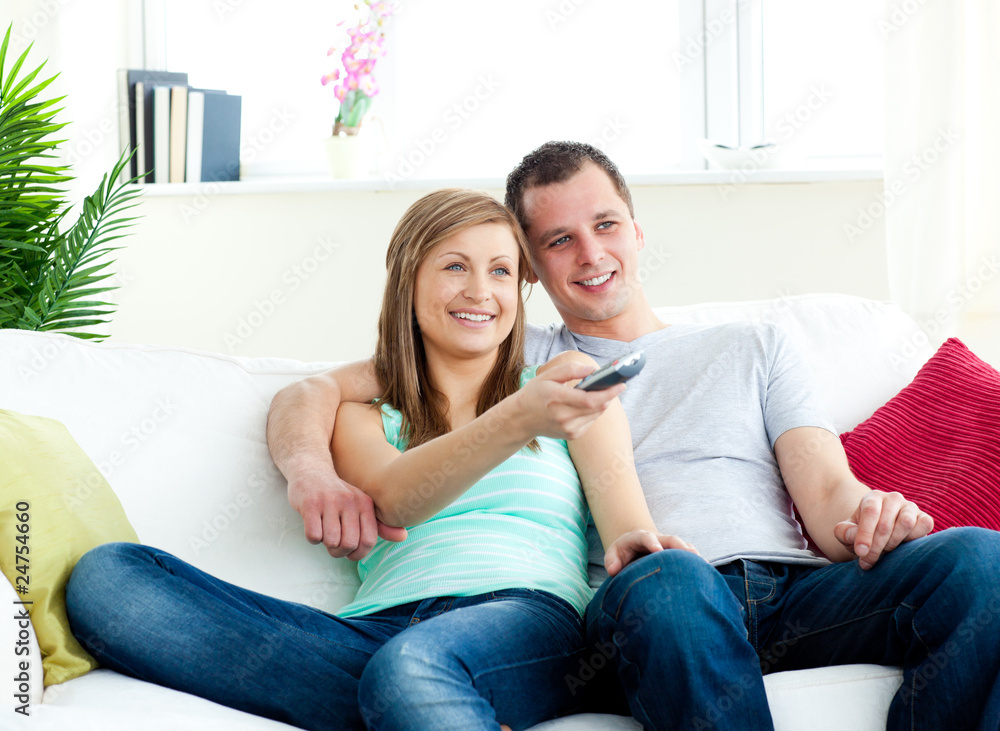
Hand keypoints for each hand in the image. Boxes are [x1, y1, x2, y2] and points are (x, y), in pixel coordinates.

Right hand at [287, 466, 406, 559]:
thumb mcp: (360, 505)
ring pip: (331, 542)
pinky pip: (314, 536)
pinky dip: (312, 538)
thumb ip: (380, 524)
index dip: (358, 554)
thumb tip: (403, 537)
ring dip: (325, 544)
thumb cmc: (337, 495)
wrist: (310, 470)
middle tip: (333, 544)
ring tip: (324, 533)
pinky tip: (313, 526)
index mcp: (365, 503)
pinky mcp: (310, 504)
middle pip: (349, 544)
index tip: (350, 552)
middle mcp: (349, 501)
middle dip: (339, 552)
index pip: (369, 540)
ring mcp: (329, 501)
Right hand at [514, 361, 625, 440]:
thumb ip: (570, 370)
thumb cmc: (535, 393)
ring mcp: (568, 428)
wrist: (522, 419)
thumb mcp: (547, 376)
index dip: (608, 393)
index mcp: (556, 399)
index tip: (621, 385)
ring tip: (602, 391)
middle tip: (616, 385)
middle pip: (597, 408)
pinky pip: (590, 421)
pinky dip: (593, 412)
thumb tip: (591, 370)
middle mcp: (563, 417)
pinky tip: (587, 404)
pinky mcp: (572, 435)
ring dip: (602, 403)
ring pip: (596, 415)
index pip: (589, 399)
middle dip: (609, 396)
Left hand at [604, 530, 699, 576]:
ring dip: (692, 553)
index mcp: (640, 537)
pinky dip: (697, 561)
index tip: (657, 550)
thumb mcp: (613, 554)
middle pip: (671, 539)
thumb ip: (611, 560)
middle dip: (679, 545)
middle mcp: (658, 539)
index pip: (647, 537)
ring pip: (683, 546)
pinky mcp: (677, 553)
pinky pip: (689, 555)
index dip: (652, 542)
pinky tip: (706, 572)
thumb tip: (614, 570)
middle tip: (689, 554)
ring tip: (702, 564)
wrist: (634, 547)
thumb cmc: (623, 553)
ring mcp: (669, 546)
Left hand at [833, 491, 932, 569]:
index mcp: (873, 498)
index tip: (860, 552)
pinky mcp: (925, 518)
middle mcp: (893, 498)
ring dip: (894, 543)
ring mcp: (910, 507)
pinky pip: (924, 525)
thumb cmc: (860, 533)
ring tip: (884, 553)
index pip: (870, 512)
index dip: (865, 534)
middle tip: (868, 561)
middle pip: (886, 523)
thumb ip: (844, 532)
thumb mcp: (846, 533)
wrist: (879, 536)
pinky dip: (913, 539)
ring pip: (906, 523)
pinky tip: (902, 547)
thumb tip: (855, 537)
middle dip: (876, 546)